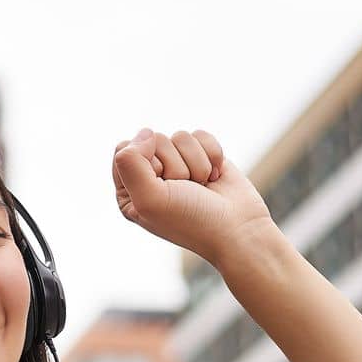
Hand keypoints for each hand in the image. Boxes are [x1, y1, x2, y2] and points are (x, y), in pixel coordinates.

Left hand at [111, 127, 275, 265]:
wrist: (237, 229)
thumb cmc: (190, 219)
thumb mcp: (148, 198)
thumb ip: (130, 162)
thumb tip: (145, 132)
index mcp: (128, 189)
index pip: (125, 149)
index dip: (145, 161)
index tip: (160, 185)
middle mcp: (150, 176)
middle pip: (154, 140)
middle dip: (174, 165)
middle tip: (184, 190)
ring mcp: (178, 164)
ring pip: (180, 137)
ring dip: (195, 163)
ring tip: (200, 186)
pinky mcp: (202, 156)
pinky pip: (201, 136)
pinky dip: (212, 155)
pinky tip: (215, 177)